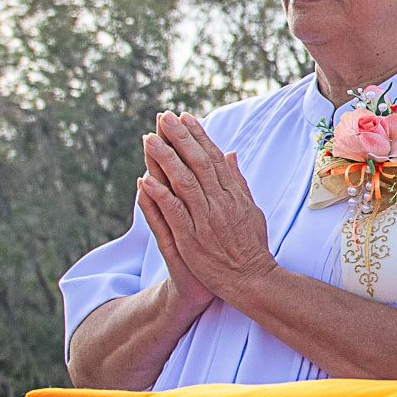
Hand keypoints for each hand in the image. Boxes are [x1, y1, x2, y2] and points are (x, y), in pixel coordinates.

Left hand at [137, 115, 276, 300]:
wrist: (251, 279)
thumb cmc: (251, 246)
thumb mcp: (250, 209)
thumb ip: (238, 181)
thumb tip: (230, 154)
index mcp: (233, 194)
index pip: (213, 158)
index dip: (199, 136)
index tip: (185, 117)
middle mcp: (220, 203)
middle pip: (198, 164)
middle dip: (180, 138)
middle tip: (165, 117)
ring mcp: (205, 220)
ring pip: (183, 183)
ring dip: (165, 160)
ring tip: (150, 140)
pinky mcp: (192, 239)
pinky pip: (173, 213)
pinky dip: (160, 196)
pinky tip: (145, 181)